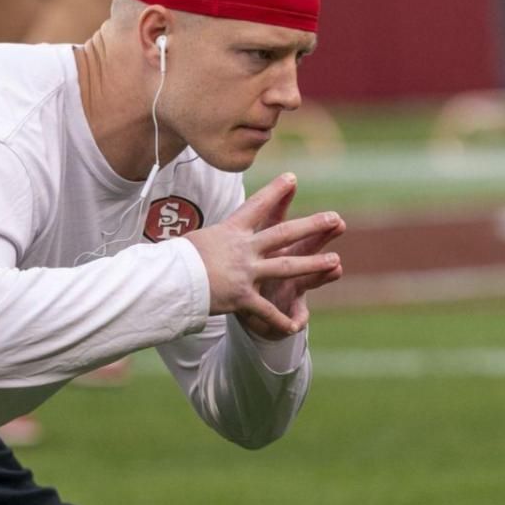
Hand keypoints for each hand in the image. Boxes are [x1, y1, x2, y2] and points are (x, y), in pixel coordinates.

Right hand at [183, 173, 344, 338]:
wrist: (169, 281)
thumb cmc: (174, 260)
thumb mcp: (193, 240)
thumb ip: (209, 240)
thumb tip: (203, 238)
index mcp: (230, 232)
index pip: (257, 207)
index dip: (275, 191)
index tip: (292, 178)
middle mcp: (243, 249)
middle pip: (284, 234)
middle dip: (311, 225)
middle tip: (334, 217)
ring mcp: (245, 273)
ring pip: (286, 266)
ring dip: (312, 264)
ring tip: (335, 261)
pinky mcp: (242, 297)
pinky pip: (266, 311)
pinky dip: (280, 320)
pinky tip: (295, 327)